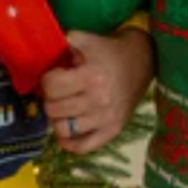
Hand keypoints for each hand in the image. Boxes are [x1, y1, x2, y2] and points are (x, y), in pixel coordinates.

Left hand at [41, 27, 155, 154]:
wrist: (143, 61)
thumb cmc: (110, 51)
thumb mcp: (88, 40)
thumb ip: (64, 41)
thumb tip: (45, 47)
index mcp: (91, 77)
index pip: (51, 86)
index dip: (47, 79)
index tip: (55, 75)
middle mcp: (99, 101)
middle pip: (53, 109)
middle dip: (50, 98)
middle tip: (57, 92)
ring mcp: (106, 119)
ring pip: (63, 129)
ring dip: (57, 119)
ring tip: (62, 108)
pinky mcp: (113, 131)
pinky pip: (83, 147)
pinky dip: (69, 143)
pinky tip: (67, 131)